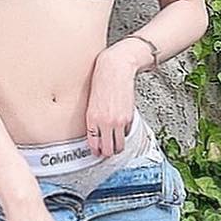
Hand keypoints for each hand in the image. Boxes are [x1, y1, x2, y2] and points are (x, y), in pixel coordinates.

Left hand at [84, 41, 139, 157]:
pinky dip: (125, 134)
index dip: (96, 151)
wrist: (115, 67)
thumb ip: (94, 118)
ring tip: (116, 144)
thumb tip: (96, 132)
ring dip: (118, 147)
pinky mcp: (128, 117)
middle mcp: (105, 122)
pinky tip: (122, 129)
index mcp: (92, 118)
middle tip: (107, 150)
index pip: (94, 144)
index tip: (97, 151)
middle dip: (107, 153)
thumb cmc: (102, 80)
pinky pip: (127, 133)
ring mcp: (118, 121)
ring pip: (119, 146)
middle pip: (108, 150)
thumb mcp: (92, 102)